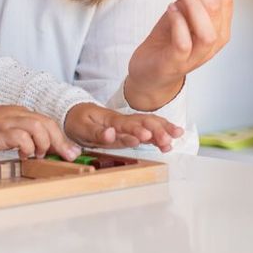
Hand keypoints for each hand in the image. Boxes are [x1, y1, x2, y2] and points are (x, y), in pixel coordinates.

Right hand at [0, 105, 79, 159]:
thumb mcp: (12, 132)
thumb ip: (29, 137)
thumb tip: (48, 151)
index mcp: (23, 113)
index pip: (48, 122)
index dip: (61, 138)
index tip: (71, 152)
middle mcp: (18, 114)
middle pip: (46, 122)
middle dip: (60, 141)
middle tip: (67, 156)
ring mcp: (8, 121)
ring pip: (36, 126)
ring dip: (43, 143)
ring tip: (39, 154)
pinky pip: (20, 136)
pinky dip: (27, 147)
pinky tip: (24, 155)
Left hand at [63, 103, 183, 152]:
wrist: (76, 112)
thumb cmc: (78, 120)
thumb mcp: (81, 128)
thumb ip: (97, 132)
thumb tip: (111, 134)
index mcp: (111, 119)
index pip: (126, 124)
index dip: (136, 130)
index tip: (146, 135)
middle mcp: (123, 120)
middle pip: (143, 121)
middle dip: (157, 130)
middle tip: (168, 140)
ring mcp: (128, 124)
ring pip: (149, 123)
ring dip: (163, 129)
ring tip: (177, 136)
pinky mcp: (130, 130)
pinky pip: (148, 129)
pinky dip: (160, 132)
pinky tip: (171, 138)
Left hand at [125, 0, 232, 110]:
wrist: (152, 70)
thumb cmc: (170, 36)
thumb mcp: (184, 4)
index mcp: (221, 24)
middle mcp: (215, 40)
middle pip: (216, 6)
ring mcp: (199, 54)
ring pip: (206, 28)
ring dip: (194, 2)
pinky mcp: (178, 62)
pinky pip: (184, 43)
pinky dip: (178, 23)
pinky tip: (170, 7)